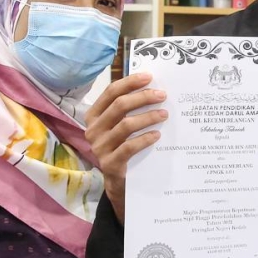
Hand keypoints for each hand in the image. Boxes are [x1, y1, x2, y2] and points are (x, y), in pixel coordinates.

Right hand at [85, 73, 167, 224]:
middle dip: (143, 97)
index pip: (110, 92)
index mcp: (94, 115)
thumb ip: (129, 108)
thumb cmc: (122, 145)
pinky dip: (145, 139)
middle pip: (119, 106)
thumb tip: (152, 87)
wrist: (117, 180)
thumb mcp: (120, 125)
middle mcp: (93, 129)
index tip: (149, 77)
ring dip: (148, 117)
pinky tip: (157, 134)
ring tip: (164, 114)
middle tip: (162, 95)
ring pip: (125, 125)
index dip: (130, 83)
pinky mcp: (109, 163)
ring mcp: (99, 147)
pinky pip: (129, 147)